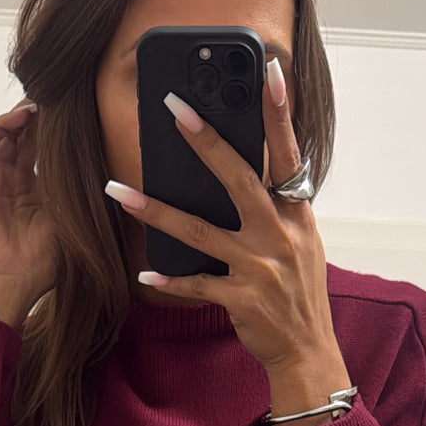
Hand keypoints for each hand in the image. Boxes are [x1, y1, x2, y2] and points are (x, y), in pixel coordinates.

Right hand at [0, 101, 60, 305]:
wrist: (14, 278)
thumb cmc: (43, 262)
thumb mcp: (70, 221)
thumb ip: (77, 196)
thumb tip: (106, 175)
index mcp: (34, 194)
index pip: (40, 152)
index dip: (51, 133)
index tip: (69, 115)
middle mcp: (12, 184)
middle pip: (23, 139)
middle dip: (37, 118)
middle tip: (54, 99)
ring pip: (5, 136)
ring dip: (20, 116)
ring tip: (39, 103)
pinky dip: (2, 125)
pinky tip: (20, 115)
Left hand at [103, 62, 339, 372]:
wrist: (308, 353)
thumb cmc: (299, 294)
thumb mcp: (301, 243)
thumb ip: (277, 207)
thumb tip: (244, 169)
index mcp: (297, 215)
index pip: (288, 154)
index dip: (279, 113)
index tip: (269, 72)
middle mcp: (280, 235)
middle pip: (238, 178)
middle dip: (205, 141)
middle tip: (173, 107)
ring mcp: (260, 268)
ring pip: (199, 232)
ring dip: (155, 211)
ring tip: (117, 192)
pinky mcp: (242, 300)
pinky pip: (197, 284)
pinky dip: (170, 280)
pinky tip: (143, 275)